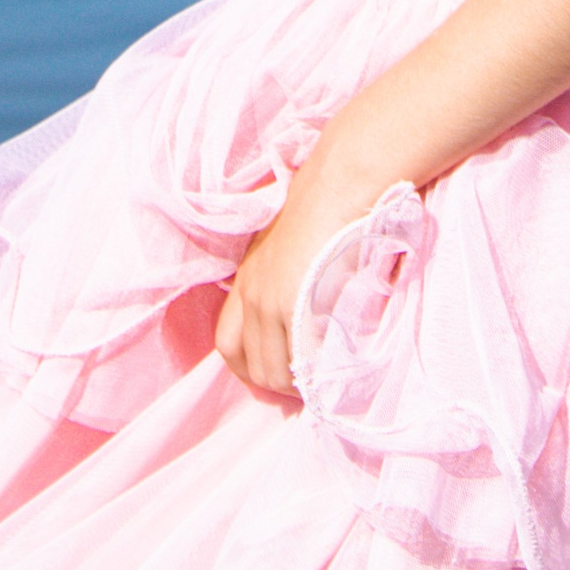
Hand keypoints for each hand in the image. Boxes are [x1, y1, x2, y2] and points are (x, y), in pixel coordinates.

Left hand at [214, 152, 387, 399]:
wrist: (341, 183)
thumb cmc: (330, 204)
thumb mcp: (294, 244)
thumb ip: (290, 276)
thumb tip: (308, 309)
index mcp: (248, 276)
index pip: (228, 341)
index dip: (248, 366)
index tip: (276, 374)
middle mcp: (250, 293)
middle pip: (245, 363)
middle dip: (273, 383)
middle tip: (304, 386)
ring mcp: (269, 302)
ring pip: (271, 371)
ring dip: (296, 384)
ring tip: (324, 382)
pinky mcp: (292, 307)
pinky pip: (297, 361)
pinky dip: (313, 374)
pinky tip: (334, 370)